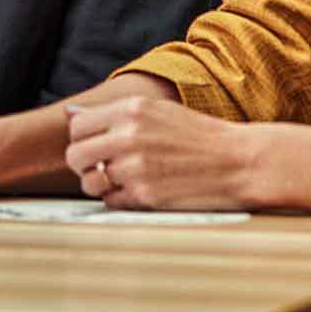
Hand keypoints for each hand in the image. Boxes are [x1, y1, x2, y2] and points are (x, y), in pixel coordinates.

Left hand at [63, 96, 267, 209]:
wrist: (240, 162)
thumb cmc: (199, 136)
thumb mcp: (157, 111)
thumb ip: (113, 114)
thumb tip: (70, 114)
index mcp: (131, 109)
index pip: (78, 126)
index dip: (83, 139)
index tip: (96, 146)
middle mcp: (128, 136)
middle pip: (75, 155)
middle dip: (84, 165)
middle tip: (103, 167)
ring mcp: (135, 168)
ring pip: (90, 182)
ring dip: (100, 184)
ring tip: (122, 180)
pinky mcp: (144, 196)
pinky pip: (110, 202)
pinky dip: (120, 200)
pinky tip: (141, 191)